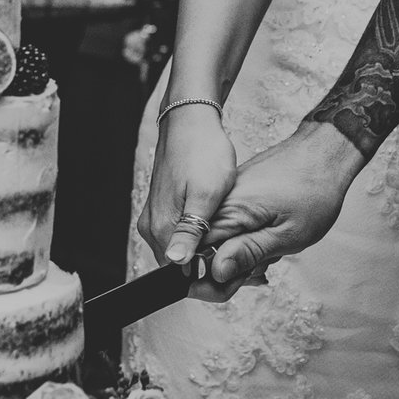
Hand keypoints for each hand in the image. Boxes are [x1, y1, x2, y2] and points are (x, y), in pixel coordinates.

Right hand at [142, 101, 234, 266]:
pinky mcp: (164, 208)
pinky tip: (226, 222)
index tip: (241, 265)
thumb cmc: (203, 152)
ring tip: (241, 235)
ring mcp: (156, 218)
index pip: (182, 276)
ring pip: (186, 250)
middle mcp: (152, 228)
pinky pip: (184, 235)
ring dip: (211, 250)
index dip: (214, 274)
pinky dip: (205, 235)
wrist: (191, 121)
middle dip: (214, 264)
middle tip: (246, 249)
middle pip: (183, 266)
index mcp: (161, 229)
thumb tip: (176, 262)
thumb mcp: (207, 194)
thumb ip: (191, 231)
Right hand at [195, 121, 364, 298]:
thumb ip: (249, 253)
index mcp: (228, 212)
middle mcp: (221, 203)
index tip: (245, 278)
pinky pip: (235, 226)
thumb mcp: (288, 233)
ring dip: (248, 250)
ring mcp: (230, 197)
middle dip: (237, 265)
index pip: (197, 257)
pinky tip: (274, 233)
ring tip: (276, 244)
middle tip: (268, 260)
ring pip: (225, 240)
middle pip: (209, 251)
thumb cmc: (314, 191)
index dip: (217, 277)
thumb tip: (216, 272)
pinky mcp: (239, 195)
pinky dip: (253, 236)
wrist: (325, 152)